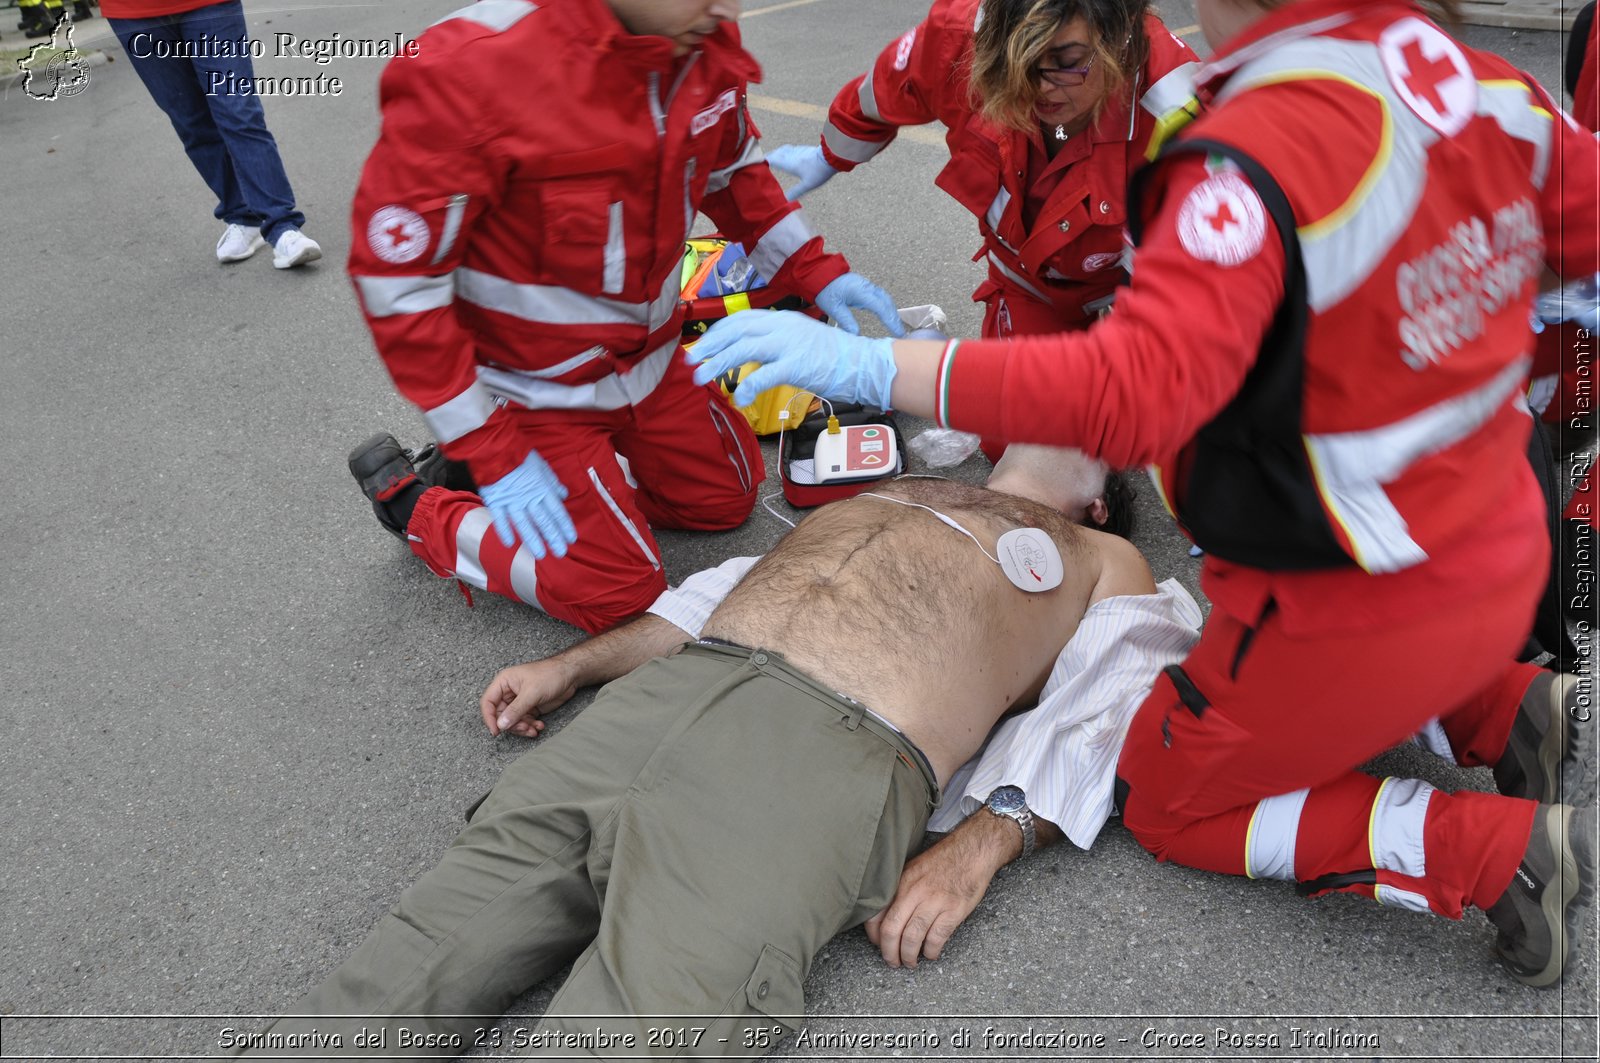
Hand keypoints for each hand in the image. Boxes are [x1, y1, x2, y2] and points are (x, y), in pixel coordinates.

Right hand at [478, 448, 576, 555]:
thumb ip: (553, 482)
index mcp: (543, 489)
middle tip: (560, 553)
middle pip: (544, 521)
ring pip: (524, 524)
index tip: (571, 539)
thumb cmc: (521, 456)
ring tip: (540, 555)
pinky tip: (509, 544)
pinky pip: (500, 519)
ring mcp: (512, 501)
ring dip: (532, 540)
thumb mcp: (543, 466)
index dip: (565, 526)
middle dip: (553, 538)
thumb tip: (563, 494)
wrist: (497, 448)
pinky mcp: (495, 501)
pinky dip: (504, 531)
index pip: (557, 511)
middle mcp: (530, 498)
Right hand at [479, 659, 578, 736]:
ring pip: (512, 721)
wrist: (570, 674)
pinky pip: (524, 721)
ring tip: (534, 729)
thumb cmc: (550, 674)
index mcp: (504, 682)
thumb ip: (516, 710)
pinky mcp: (530, 707)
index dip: (489, 718)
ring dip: (522, 728)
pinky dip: (530, 727)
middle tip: (524, 728)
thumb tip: (501, 724)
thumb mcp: (532, 693)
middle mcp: (509, 692)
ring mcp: (519, 701)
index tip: (496, 731)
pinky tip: (539, 726)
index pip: (488, 702)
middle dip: (512, 725)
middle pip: (501, 715)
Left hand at [688, 310, 897, 408]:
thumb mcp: (800, 340)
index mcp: (782, 319)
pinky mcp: (796, 365)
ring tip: (701, 379)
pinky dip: (748, 387)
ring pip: (742, 350)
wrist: (863, 362)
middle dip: (708, 347)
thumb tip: (750, 352)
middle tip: (689, 362)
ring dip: (717, 365)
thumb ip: (775, 343)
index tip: (701, 347)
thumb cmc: (833, 356)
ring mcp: (789, 344)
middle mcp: (782, 327)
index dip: (717, 333)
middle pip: (736, 332)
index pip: (741, 320)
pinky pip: (764, 375)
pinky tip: (739, 399)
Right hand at [765, 144, 837, 199]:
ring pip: (781, 150)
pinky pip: (788, 149)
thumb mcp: (807, 185)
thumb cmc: (819, 171)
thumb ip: (795, 192)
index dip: (763, 161)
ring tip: (770, 158)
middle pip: (775, 154)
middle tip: (759, 161)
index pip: (772, 160)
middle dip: (767, 157)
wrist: (832, 157)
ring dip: (775, 154)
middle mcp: (791, 155)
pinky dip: (782, 152)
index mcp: (789, 163)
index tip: (755, 163)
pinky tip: (785, 155)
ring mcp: (797, 151)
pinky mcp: (802, 149)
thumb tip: (785, 200)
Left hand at [814, 272, 906, 336]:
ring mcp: (867, 286)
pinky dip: (887, 307)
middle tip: (901, 333)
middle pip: (887, 302)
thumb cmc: (826, 288)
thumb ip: (845, 320)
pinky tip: (888, 315)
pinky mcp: (866, 287)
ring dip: (892, 312)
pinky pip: (881, 297)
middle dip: (895, 318)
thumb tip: (856, 334)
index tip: (897, 332)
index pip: (880, 306)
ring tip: (897, 327)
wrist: (821, 274)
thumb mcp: (833, 307)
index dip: (890, 320)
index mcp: (859, 291)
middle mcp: (867, 286)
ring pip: (886, 299)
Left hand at [863, 812, 1016, 967]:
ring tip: (910, 962)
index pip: (877, 914)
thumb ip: (898, 891)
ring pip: (912, 938)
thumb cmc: (942, 861)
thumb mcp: (912, 869)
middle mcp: (914, 892)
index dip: (874, 936)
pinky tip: (930, 954)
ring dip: (909, 956)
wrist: (972, 851)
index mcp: (901, 882)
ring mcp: (934, 902)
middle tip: (892, 962)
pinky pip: (936, 939)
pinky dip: (931, 951)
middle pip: (892, 930)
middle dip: (889, 952)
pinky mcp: (953, 911)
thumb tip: (884, 916)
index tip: (878, 945)